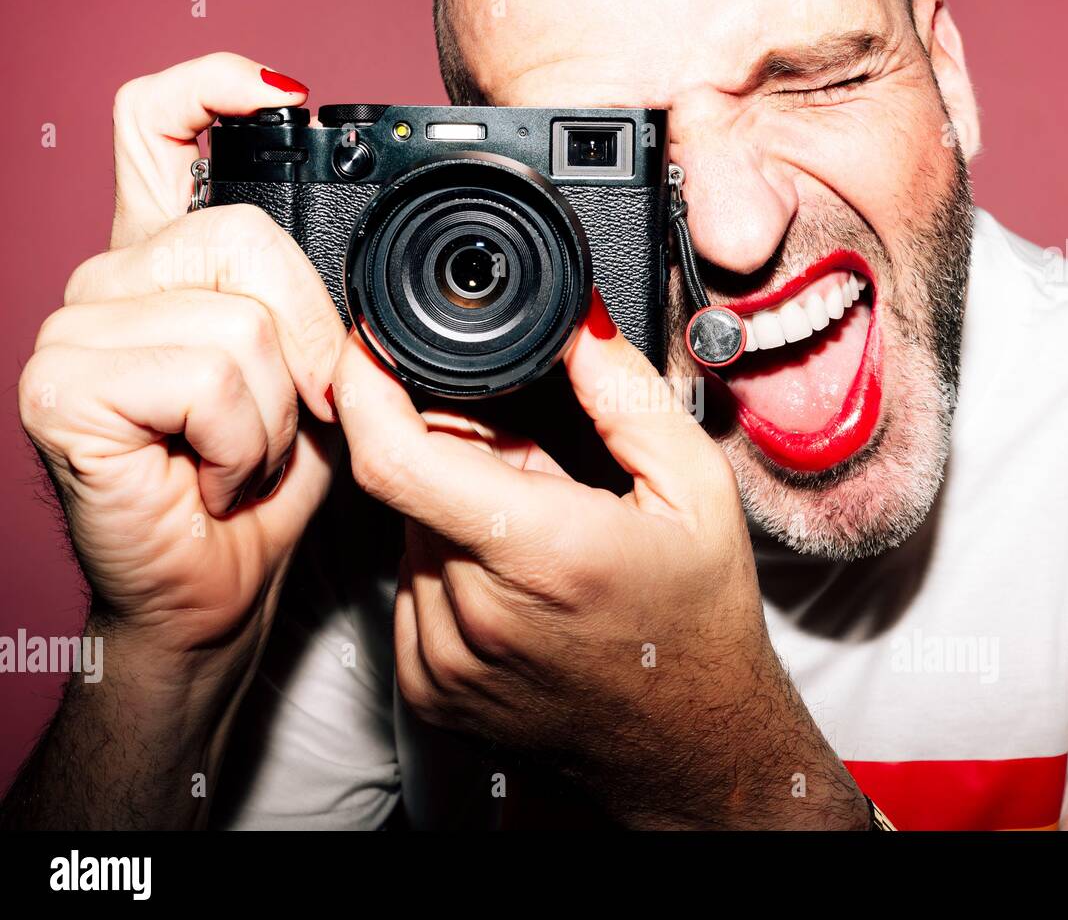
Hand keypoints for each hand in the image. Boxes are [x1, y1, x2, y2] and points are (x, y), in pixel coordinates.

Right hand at [19, 53, 342, 660]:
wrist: (216, 586)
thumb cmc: (258, 485)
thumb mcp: (310, 379)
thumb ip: (311, 308)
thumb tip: (358, 266)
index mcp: (165, 264)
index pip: (157, 127)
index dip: (211, 90)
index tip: (274, 96)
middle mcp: (110, 280)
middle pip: (244, 237)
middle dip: (306, 343)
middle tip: (285, 415)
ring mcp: (74, 328)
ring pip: (238, 322)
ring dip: (275, 412)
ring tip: (238, 453)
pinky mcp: (61, 385)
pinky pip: (207, 376)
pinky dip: (239, 441)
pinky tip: (208, 473)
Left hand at [334, 299, 870, 827]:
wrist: (689, 745)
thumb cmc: (699, 624)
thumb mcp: (696, 488)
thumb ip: (625, 393)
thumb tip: (571, 322)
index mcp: (545, 552)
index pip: (397, 459)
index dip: (368, 390)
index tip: (374, 351)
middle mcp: (480, 615)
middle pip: (412, 486)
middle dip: (458, 454)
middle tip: (535, 475)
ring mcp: (446, 662)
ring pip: (407, 536)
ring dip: (454, 514)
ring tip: (535, 539)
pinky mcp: (430, 690)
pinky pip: (411, 590)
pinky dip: (449, 568)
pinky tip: (516, 585)